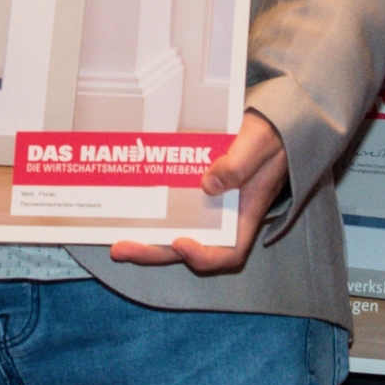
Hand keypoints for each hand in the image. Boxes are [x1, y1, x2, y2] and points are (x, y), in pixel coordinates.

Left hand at [109, 114, 286, 274]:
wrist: (266, 128)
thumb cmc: (268, 138)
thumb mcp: (258, 145)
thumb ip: (238, 164)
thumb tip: (208, 184)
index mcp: (244, 215)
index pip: (228, 252)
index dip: (203, 256)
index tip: (180, 242)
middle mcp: (222, 219)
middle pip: (189, 248)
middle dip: (155, 252)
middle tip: (122, 249)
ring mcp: (204, 209)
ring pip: (174, 233)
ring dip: (146, 240)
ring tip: (116, 241)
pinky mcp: (191, 195)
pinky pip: (169, 211)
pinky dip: (149, 216)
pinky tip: (127, 209)